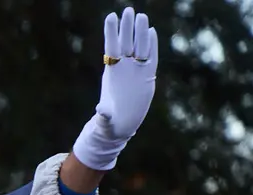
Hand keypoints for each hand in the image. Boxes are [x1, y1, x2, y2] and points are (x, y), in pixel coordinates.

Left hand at [72, 7, 158, 170]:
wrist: (120, 125)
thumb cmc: (110, 121)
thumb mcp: (106, 118)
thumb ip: (104, 114)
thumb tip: (101, 113)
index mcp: (112, 73)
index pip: (112, 47)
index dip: (111, 32)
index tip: (111, 16)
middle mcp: (124, 69)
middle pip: (126, 43)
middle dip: (127, 27)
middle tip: (128, 9)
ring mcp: (136, 71)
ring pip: (139, 46)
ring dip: (139, 31)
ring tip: (140, 15)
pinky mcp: (148, 76)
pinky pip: (151, 57)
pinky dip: (152, 44)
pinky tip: (152, 32)